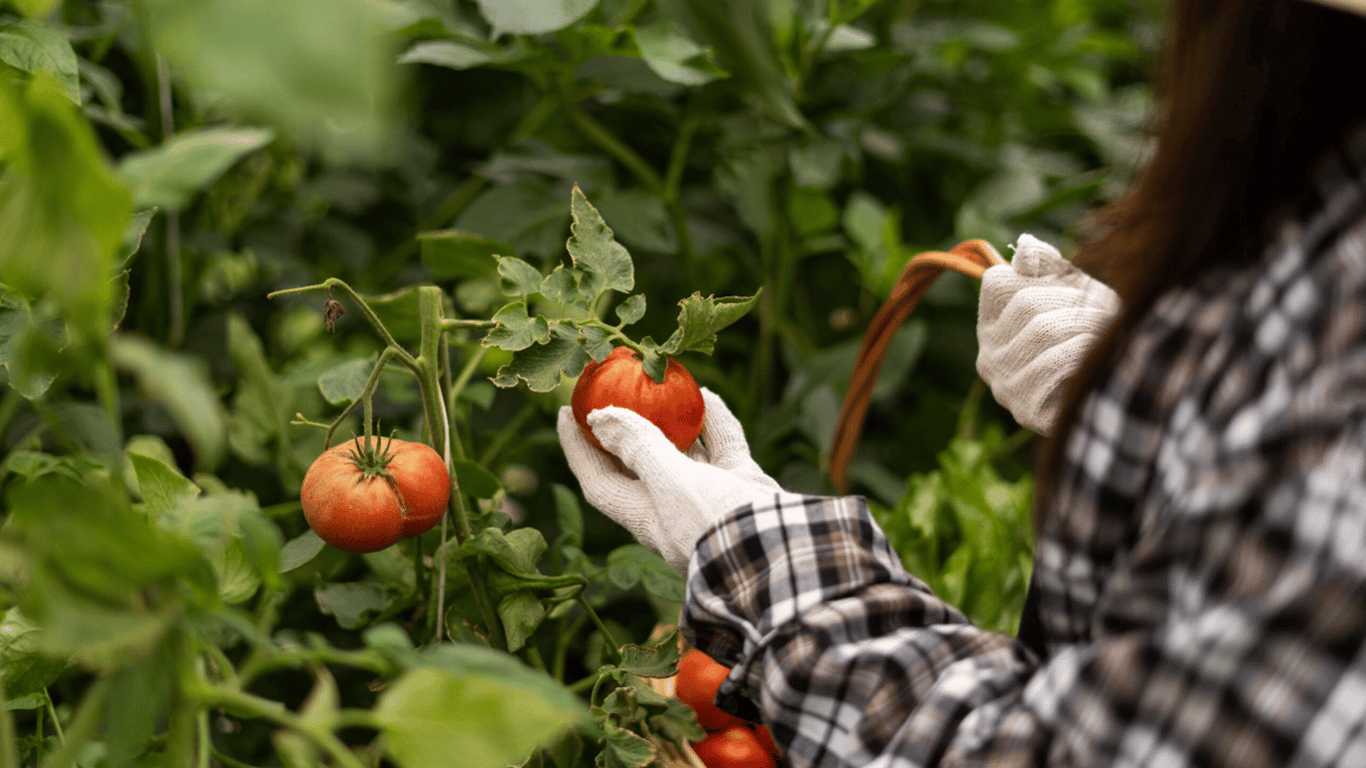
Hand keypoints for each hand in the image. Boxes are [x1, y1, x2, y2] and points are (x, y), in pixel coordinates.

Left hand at [557, 388, 787, 574]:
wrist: (791, 560)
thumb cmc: (720, 527)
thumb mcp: (673, 485)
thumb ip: (640, 447)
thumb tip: (599, 417)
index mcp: (646, 518)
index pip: (599, 480)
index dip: (578, 448)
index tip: (566, 412)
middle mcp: (675, 509)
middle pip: (638, 462)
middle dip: (624, 426)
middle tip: (612, 387)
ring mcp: (712, 498)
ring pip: (684, 451)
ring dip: (671, 420)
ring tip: (660, 384)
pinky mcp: (744, 488)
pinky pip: (723, 448)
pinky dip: (714, 421)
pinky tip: (708, 395)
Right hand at [977, 233, 1119, 435]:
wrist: (1114, 395)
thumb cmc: (1092, 336)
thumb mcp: (1071, 293)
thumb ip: (1048, 268)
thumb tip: (1025, 244)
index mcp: (991, 326)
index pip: (998, 282)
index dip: (1043, 276)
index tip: (1075, 284)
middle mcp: (987, 357)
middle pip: (1026, 304)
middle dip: (1073, 300)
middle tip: (1106, 308)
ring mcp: (1004, 386)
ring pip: (1042, 331)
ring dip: (1085, 325)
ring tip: (1107, 330)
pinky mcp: (1026, 411)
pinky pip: (1054, 365)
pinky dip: (1083, 354)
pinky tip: (1098, 355)